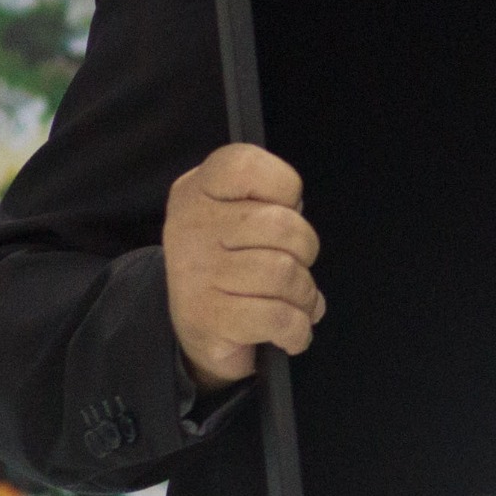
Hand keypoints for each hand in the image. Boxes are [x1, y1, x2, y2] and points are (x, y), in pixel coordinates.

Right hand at [163, 144, 322, 390]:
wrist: (194, 327)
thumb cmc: (230, 262)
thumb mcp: (238, 215)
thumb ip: (269, 203)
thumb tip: (299, 224)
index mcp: (197, 190)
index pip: (247, 165)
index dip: (284, 187)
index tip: (280, 210)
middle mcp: (191, 225)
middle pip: (282, 225)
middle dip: (305, 251)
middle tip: (294, 266)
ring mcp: (196, 272)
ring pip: (285, 273)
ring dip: (304, 295)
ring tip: (294, 301)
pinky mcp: (208, 317)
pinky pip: (278, 318)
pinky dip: (298, 329)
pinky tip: (291, 330)